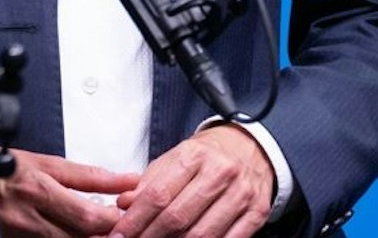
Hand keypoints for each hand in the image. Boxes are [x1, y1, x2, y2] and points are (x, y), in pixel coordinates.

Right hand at [0, 146, 137, 237]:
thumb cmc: (3, 167)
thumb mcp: (45, 162)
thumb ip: (88, 176)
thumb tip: (126, 179)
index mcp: (36, 189)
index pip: (87, 215)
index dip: (113, 218)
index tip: (123, 211)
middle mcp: (28, 217)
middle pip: (80, 236)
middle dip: (105, 232)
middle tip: (114, 223)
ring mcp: (22, 236)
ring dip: (87, 237)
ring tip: (96, 229)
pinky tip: (75, 234)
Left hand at [110, 127, 273, 237]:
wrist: (248, 148)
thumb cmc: (205, 157)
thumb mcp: (173, 159)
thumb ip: (148, 182)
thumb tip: (124, 204)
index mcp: (194, 155)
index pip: (158, 194)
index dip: (135, 219)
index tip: (119, 234)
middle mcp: (220, 172)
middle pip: (178, 216)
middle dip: (151, 236)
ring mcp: (241, 193)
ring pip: (203, 234)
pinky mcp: (258, 212)